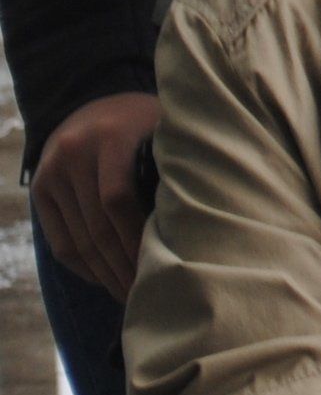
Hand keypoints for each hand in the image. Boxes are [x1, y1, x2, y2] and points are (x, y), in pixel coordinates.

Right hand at [32, 93, 159, 301]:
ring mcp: (51, 172)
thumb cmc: (147, 121)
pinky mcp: (39, 189)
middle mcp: (73, 153)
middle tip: (147, 292)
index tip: (161, 264)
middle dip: (123, 265)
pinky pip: (60, 241)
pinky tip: (106, 279)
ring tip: (130, 294)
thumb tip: (206, 216)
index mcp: (110, 136)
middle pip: (97, 226)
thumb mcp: (166, 127)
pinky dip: (83, 265)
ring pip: (78, 240)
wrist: (94, 100)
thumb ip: (178, 162)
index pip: (118, 200)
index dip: (137, 237)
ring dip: (105, 273)